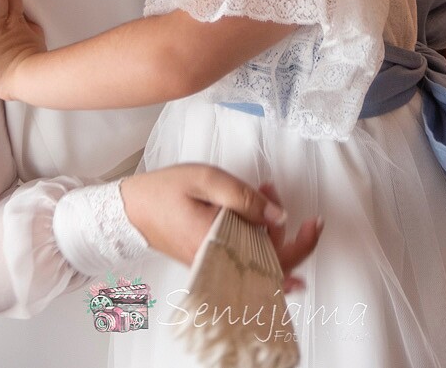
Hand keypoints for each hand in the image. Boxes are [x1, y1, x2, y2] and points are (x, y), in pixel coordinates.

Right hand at [120, 165, 322, 292]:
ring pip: (259, 258)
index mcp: (220, 245)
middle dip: (285, 230)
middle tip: (273, 194)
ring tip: (262, 193)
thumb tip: (279, 217)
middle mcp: (220, 263)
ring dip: (269, 228)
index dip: (301, 245)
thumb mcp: (206, 180)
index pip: (274, 260)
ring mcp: (216, 265)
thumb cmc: (164, 191)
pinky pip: (246, 257)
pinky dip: (257, 235)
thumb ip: (245, 197)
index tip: (315, 224)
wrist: (131, 210)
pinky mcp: (213, 261)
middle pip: (272, 264)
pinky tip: (257, 213)